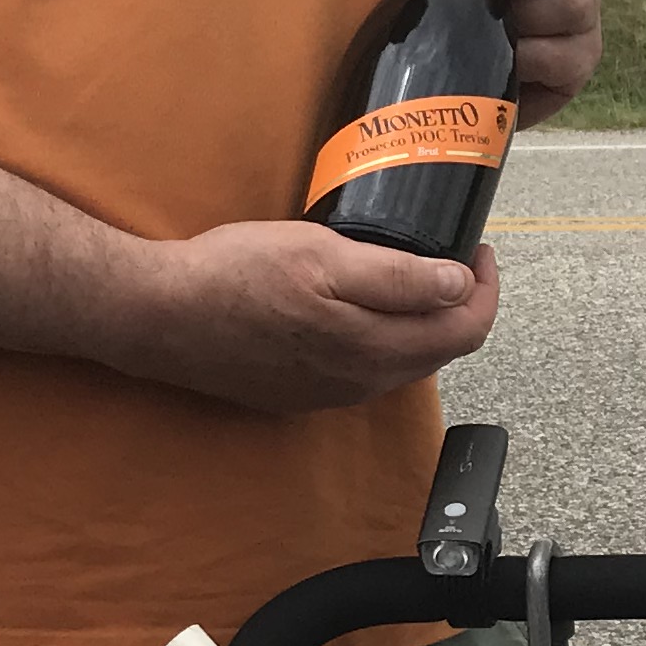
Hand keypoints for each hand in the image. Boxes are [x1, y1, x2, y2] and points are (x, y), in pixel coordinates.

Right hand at [118, 222, 504, 413]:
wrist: (160, 317)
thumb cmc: (235, 275)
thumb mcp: (322, 256)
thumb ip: (397, 278)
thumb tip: (458, 286)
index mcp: (373, 348)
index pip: (464, 331)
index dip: (485, 290)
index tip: (478, 251)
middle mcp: (359, 383)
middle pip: (437, 351)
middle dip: (458, 305)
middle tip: (452, 257)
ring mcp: (328, 394)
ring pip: (400, 362)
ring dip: (420, 323)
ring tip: (412, 277)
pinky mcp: (299, 394)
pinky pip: (362, 370)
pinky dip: (381, 338)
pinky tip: (360, 307)